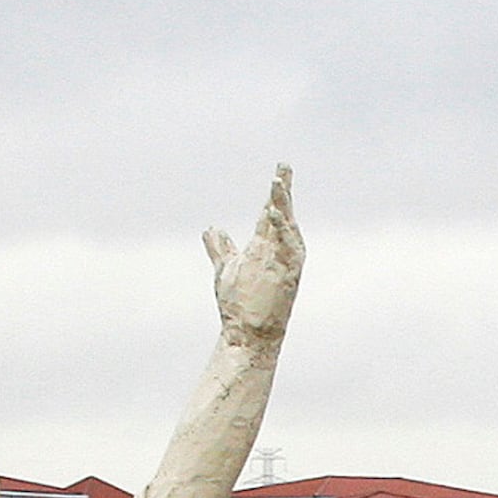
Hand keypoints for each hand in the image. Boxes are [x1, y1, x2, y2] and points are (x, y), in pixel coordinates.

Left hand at [203, 164, 303, 346]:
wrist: (248, 332)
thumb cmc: (240, 303)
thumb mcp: (226, 268)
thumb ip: (220, 247)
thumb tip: (211, 227)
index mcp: (267, 247)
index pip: (270, 215)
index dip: (274, 195)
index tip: (278, 173)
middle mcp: (278, 251)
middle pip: (281, 215)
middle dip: (282, 191)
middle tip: (283, 165)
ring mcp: (283, 262)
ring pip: (285, 227)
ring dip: (281, 205)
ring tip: (276, 182)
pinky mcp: (286, 275)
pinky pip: (286, 248)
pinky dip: (281, 231)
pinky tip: (272, 213)